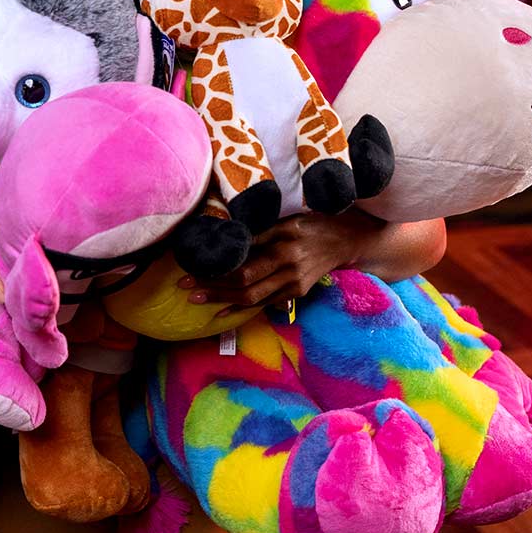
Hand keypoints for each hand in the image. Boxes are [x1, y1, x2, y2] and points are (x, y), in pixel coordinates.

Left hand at [183, 209, 382, 316]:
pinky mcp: (296, 293)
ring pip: (252, 299)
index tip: (192, 269)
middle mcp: (288, 270)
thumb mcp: (287, 220)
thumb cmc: (313, 223)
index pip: (244, 266)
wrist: (346, 241)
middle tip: (185, 288)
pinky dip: (242, 309)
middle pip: (244, 286)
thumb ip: (259, 231)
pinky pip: (264, 304)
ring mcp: (293, 285)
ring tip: (196, 300)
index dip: (217, 271)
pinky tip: (222, 312)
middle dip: (213, 289)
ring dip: (222, 301)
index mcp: (284, 248)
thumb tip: (226, 238)